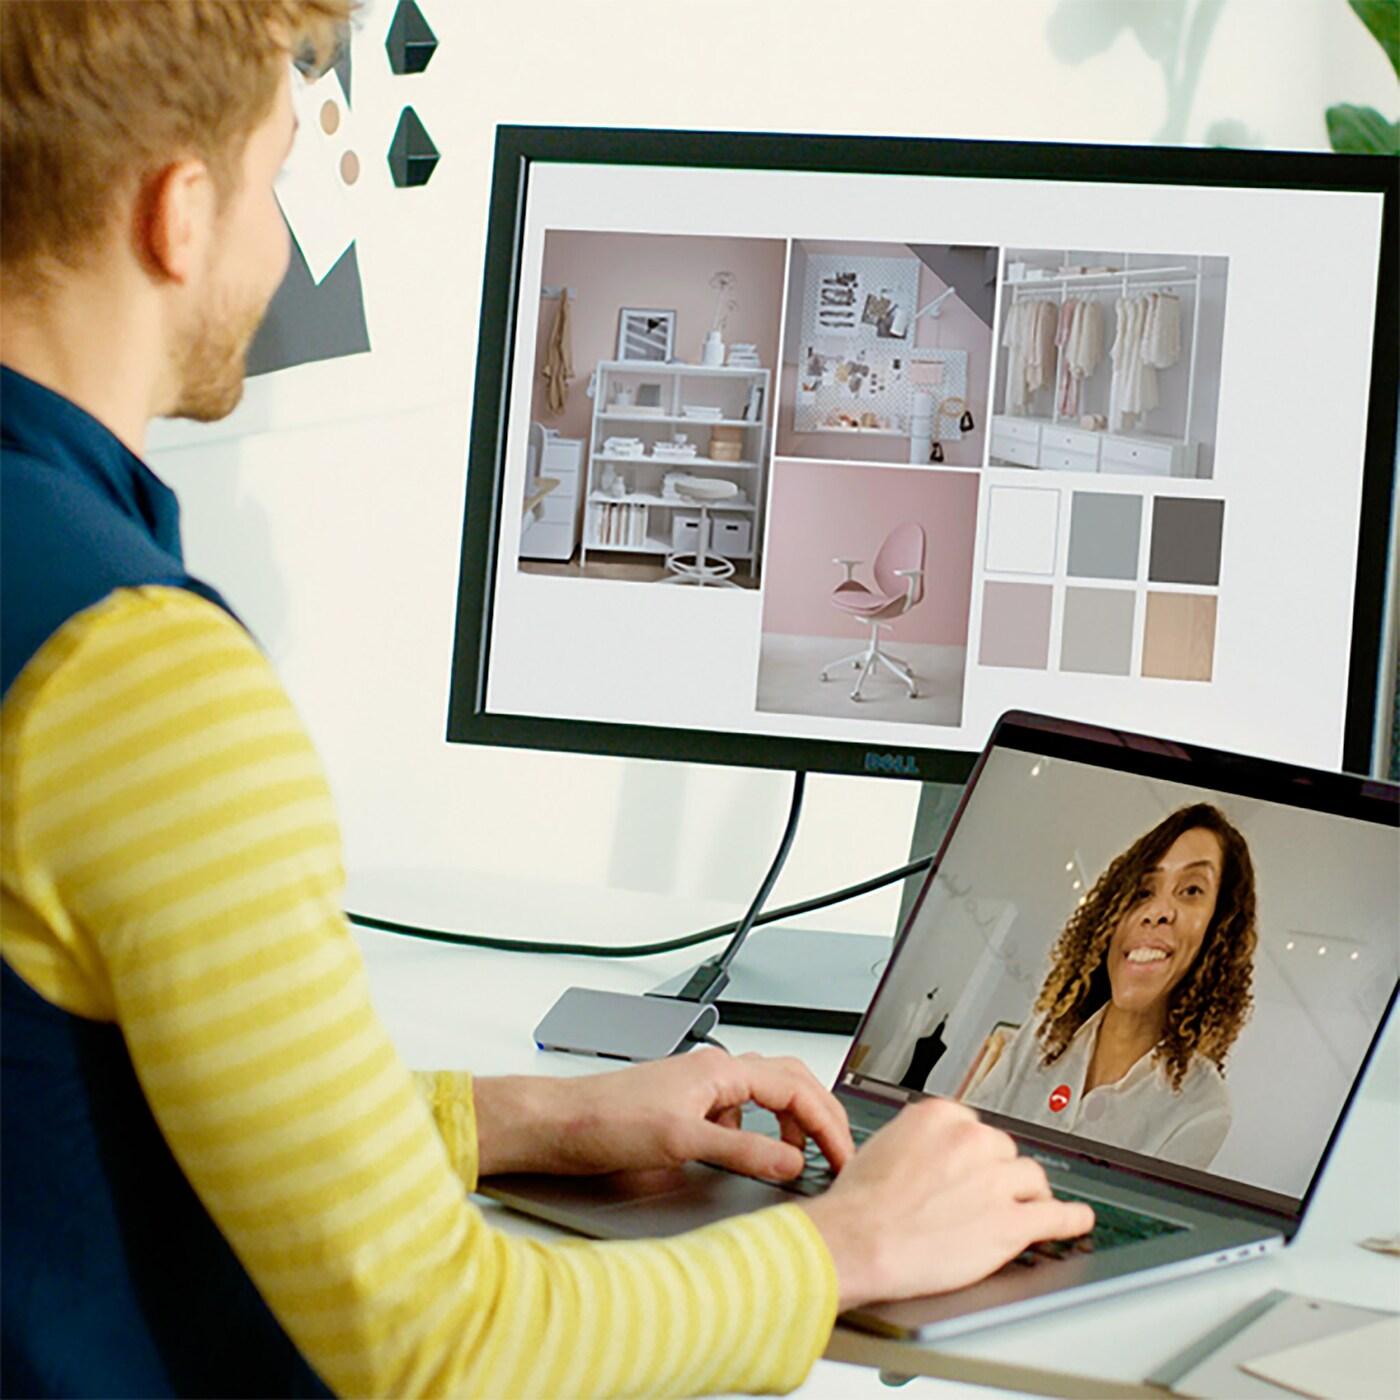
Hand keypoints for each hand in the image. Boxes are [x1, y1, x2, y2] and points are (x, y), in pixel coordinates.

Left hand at [474, 1047, 853, 1179]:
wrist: (560, 1124)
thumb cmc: (607, 1120)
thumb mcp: (682, 1141)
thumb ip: (743, 1152)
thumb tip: (792, 1163)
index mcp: (721, 1070)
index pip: (795, 1088)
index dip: (827, 1123)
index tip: (843, 1157)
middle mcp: (715, 1072)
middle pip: (789, 1082)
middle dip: (820, 1116)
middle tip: (839, 1155)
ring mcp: (701, 1088)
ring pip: (766, 1096)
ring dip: (793, 1123)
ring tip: (803, 1159)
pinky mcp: (687, 1107)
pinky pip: (741, 1113)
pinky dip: (761, 1133)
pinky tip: (753, 1158)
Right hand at [799, 1098, 1093, 1310]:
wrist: (857, 1242)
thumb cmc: (860, 1203)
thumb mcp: (883, 1146)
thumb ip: (920, 1142)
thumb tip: (935, 1153)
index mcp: (940, 1115)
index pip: (976, 1127)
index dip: (975, 1154)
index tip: (975, 1166)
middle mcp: (972, 1140)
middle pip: (1005, 1151)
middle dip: (997, 1173)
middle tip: (982, 1196)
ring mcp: (994, 1181)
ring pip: (1031, 1178)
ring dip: (1026, 1195)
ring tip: (1024, 1208)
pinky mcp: (1009, 1223)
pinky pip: (1055, 1216)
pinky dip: (1071, 1219)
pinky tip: (1076, 1219)